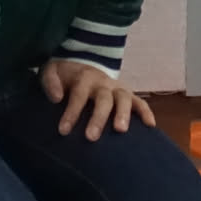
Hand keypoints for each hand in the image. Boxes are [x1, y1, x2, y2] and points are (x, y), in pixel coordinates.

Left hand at [41, 57, 155, 140]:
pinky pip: (139, 102)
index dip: (72, 112)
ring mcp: (117, 88)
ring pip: (124, 98)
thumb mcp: (52, 71)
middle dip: (98, 117)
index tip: (64, 131)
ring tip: (120, 130)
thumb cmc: (65, 75)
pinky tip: (150, 125)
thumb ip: (50, 81)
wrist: (83, 63)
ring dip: (123, 114)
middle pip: (104, 98)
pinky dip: (145, 112)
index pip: (79, 94)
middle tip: (91, 137)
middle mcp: (103, 82)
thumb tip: (56, 97)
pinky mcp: (127, 94)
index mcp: (84, 77)